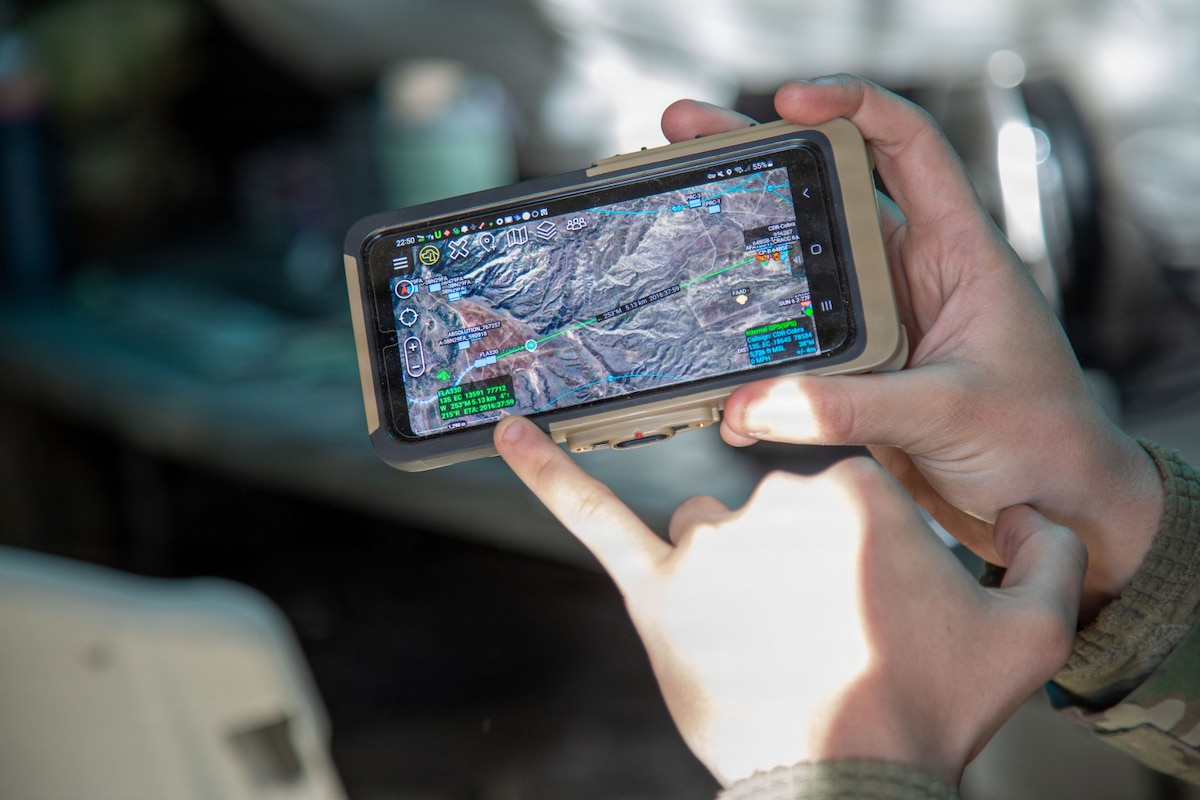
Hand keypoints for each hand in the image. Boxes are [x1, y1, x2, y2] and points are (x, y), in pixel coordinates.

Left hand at [494, 416, 1085, 787]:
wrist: (850, 785)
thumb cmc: (932, 709)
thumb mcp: (1031, 635)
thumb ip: (1047, 558)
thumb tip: (1030, 515)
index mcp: (855, 495)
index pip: (842, 493)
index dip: (859, 555)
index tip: (869, 600)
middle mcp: (775, 505)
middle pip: (774, 513)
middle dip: (798, 567)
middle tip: (825, 634)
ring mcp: (710, 550)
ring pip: (709, 532)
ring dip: (730, 569)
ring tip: (763, 634)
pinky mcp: (657, 594)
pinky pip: (593, 519)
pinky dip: (548, 474)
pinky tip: (509, 432)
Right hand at [661, 76, 1161, 622]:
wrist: (1052, 516)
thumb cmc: (1043, 444)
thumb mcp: (951, 412)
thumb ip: (851, 407)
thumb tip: (752, 403)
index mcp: (957, 251)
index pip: (908, 146)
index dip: (850, 107)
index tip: (787, 102)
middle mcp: (911, 275)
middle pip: (826, 193)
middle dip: (756, 159)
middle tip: (684, 136)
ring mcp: (876, 323)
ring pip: (796, 270)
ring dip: (737, 254)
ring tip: (673, 227)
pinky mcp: (852, 374)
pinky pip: (790, 348)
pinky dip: (752, 362)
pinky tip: (721, 382)